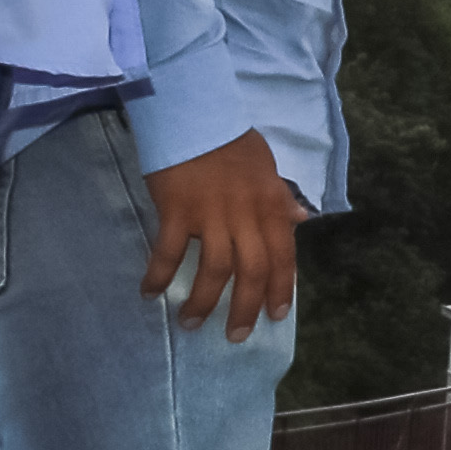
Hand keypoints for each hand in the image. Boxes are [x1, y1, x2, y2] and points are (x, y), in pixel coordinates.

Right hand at [139, 132, 305, 338]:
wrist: (194, 113)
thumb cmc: (230, 141)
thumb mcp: (267, 167)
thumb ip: (280, 197)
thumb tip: (301, 218)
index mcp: (271, 205)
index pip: (283, 256)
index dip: (281, 290)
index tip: (275, 316)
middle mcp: (246, 214)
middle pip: (252, 272)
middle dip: (245, 309)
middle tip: (235, 336)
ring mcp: (211, 213)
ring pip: (214, 270)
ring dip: (203, 302)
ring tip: (191, 323)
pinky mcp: (177, 210)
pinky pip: (169, 252)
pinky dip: (159, 276)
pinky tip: (150, 293)